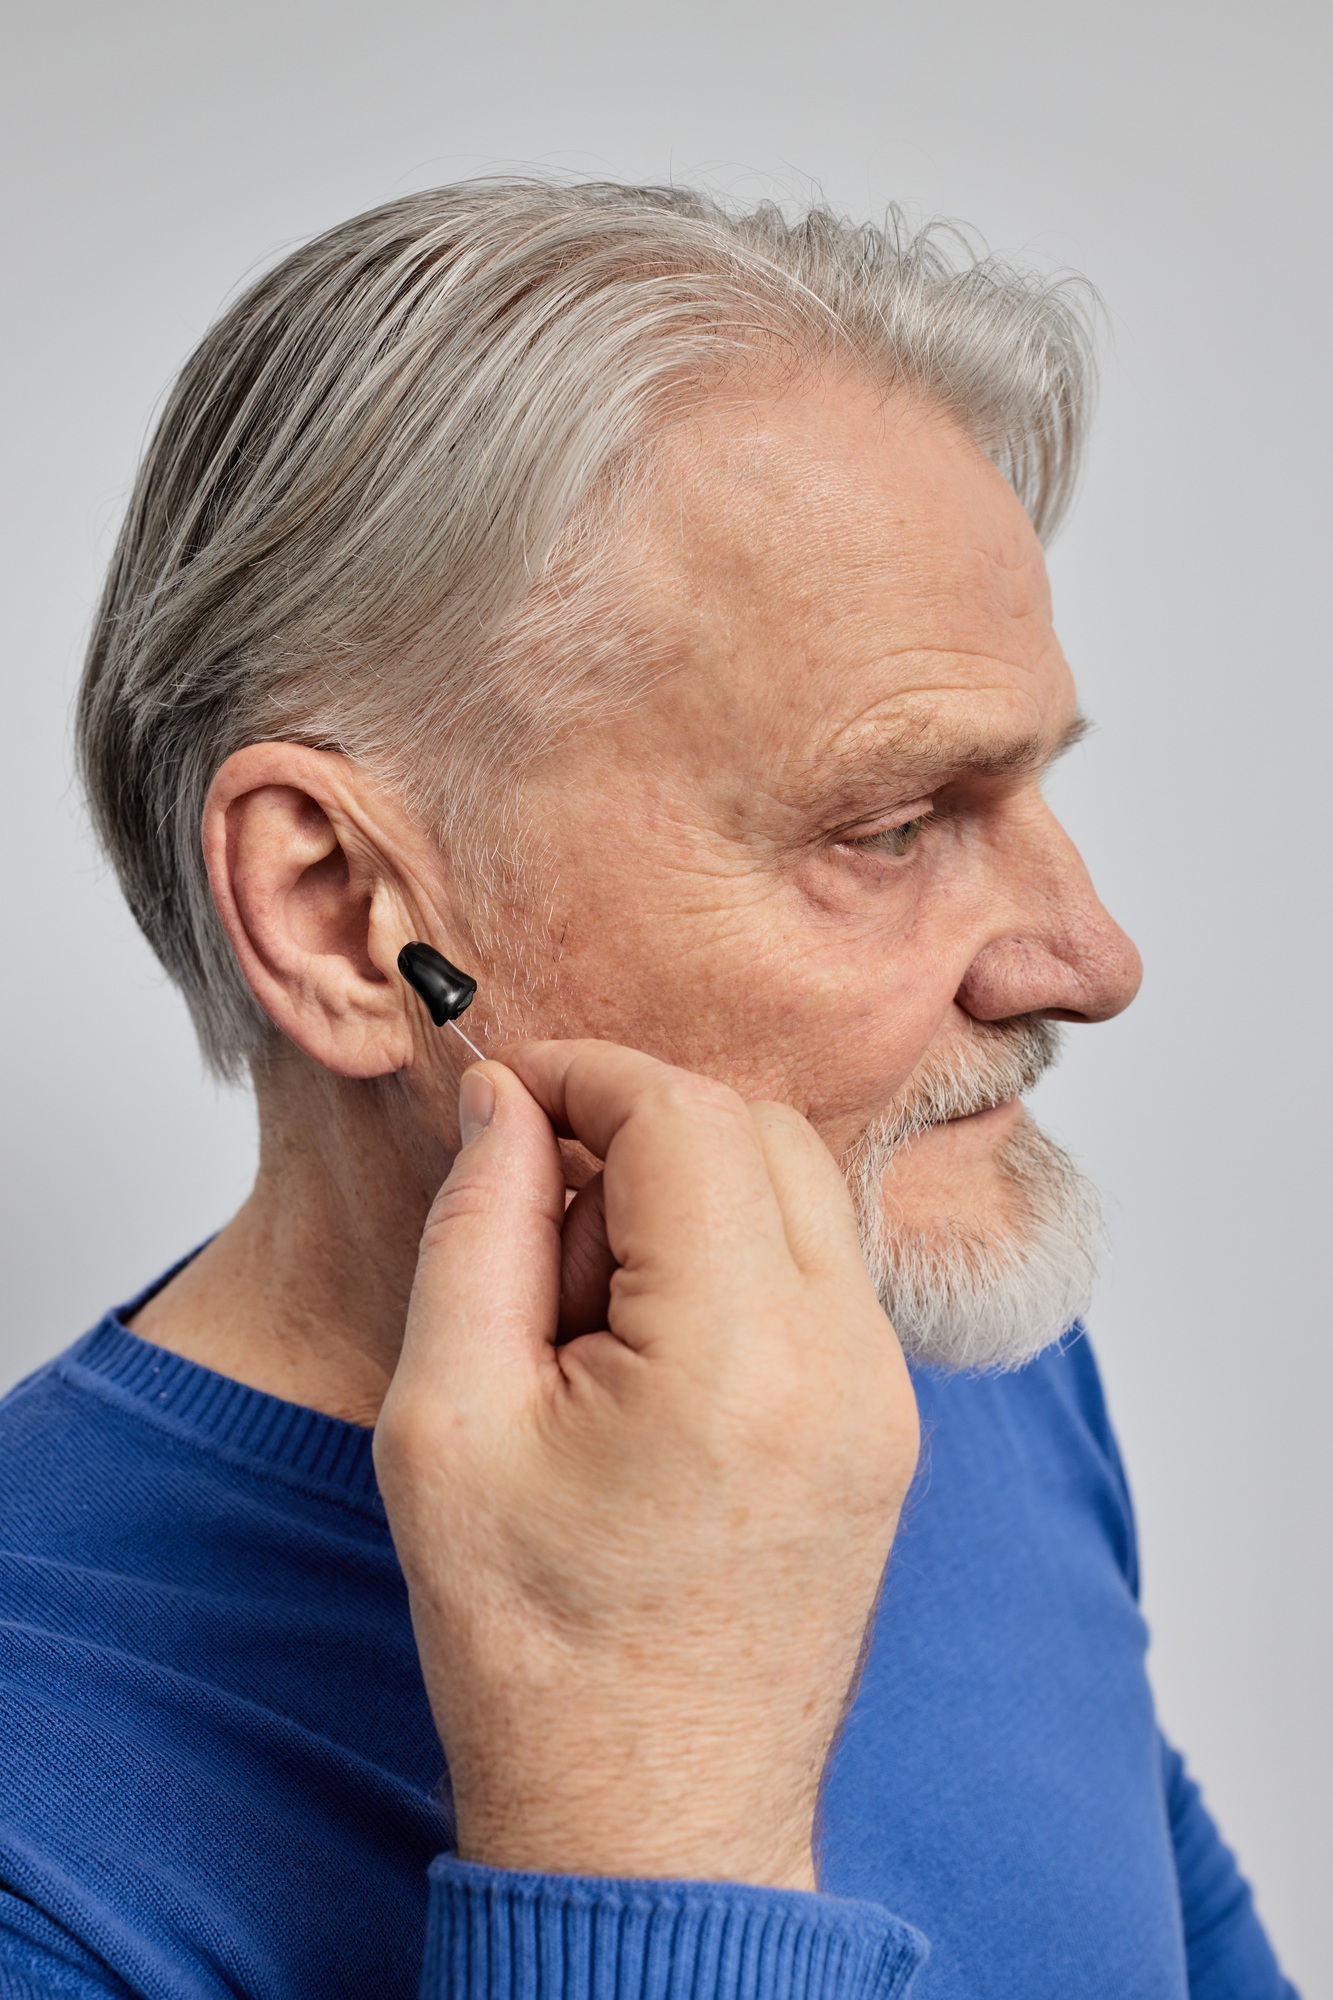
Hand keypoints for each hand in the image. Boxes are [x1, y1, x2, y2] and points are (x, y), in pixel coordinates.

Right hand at [374, 1041, 918, 1890]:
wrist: (653, 1820)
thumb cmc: (537, 1651)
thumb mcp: (446, 1425)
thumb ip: (477, 1227)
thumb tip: (511, 1101)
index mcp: (736, 1356)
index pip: (683, 1115)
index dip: (584, 1075)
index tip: (509, 1096)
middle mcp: (845, 1361)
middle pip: (756, 1129)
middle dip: (635, 1129)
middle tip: (536, 1227)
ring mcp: (886, 1396)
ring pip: (799, 1187)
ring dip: (687, 1191)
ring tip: (588, 1312)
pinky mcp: (889, 1424)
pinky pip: (821, 1267)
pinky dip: (733, 1255)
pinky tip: (649, 1352)